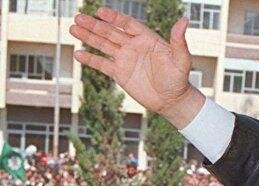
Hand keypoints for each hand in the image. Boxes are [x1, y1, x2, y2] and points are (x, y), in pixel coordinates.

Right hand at [70, 7, 205, 127]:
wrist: (171, 100)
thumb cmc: (179, 79)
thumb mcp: (181, 59)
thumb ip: (179, 41)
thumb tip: (184, 20)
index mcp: (146, 39)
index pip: (127, 24)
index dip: (114, 18)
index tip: (100, 11)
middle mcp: (133, 46)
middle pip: (110, 32)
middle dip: (94, 25)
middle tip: (78, 17)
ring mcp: (125, 59)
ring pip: (103, 45)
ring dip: (89, 37)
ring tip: (73, 28)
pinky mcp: (119, 74)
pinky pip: (102, 64)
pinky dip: (90, 59)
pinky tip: (78, 54)